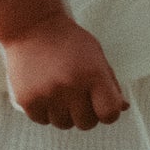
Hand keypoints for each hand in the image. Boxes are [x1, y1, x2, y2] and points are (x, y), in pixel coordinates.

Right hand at [4, 11, 127, 129]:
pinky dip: (45, 111)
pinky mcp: (27, 99)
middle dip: (86, 113)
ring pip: (64, 124)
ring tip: (59, 92)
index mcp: (93, 74)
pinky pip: (43, 120)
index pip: (110, 114)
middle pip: (86, 124)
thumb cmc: (68, 41)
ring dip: (64, 113)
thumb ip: (110, 83)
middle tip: (78, 96)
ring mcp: (47, 94)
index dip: (108, 112)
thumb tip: (122, 108)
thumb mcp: (95, 55)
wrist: (31, 26)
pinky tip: (45, 92)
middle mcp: (71, 86)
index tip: (101, 104)